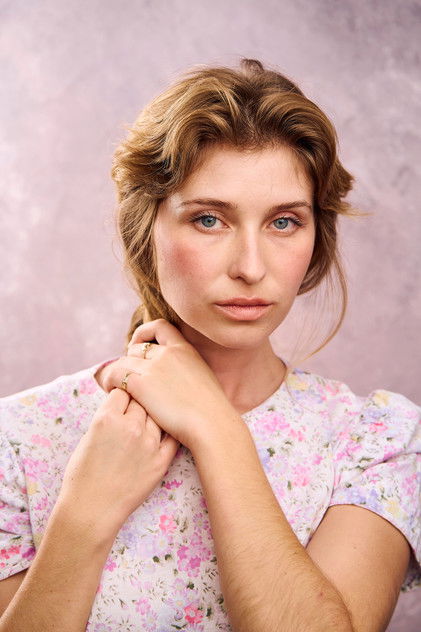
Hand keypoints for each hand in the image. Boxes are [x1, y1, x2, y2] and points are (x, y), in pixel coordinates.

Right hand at [58, 387, 179, 533]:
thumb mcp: (88, 436)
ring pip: (158, 417)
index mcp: (107, 418)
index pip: (123, 392)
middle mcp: (130, 427)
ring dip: (152, 418)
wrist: (91, 510)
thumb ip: (107, 418)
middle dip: (138, 404)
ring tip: (147, 425)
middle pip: (142, 401)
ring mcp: (149, 444)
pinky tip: (164, 433)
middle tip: (136, 412)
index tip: (123, 400)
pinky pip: (172, 438)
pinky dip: (168, 434)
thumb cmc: (82, 476)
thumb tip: (122, 405)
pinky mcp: (161, 461)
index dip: (122, 396)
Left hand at [99, 318, 239, 450]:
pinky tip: (111, 391)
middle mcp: (168, 354)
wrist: (211, 423)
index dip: (144, 333)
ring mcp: (154, 367)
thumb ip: (188, 371)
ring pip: (124, 361)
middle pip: (136, 348)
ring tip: (115, 386)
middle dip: (129, 361)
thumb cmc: (211, 411)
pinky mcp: (141, 384)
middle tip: (128, 377)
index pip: (160, 327)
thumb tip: (177, 379)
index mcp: (185, 350)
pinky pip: (115, 374)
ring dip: (117, 373)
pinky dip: (110, 381)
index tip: (139, 347)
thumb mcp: (204, 378)